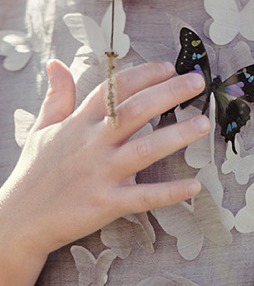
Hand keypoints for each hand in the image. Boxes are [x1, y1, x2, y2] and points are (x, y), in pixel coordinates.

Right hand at [1, 59, 208, 257]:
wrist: (19, 220)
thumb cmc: (35, 173)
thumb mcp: (42, 130)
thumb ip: (58, 98)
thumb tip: (57, 64)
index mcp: (78, 124)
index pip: (113, 90)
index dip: (142, 75)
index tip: (169, 67)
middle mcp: (92, 144)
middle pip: (134, 111)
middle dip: (168, 93)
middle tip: (197, 82)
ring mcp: (100, 174)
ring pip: (144, 150)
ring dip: (177, 136)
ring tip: (203, 123)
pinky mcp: (107, 203)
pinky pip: (144, 197)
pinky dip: (170, 192)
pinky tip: (195, 185)